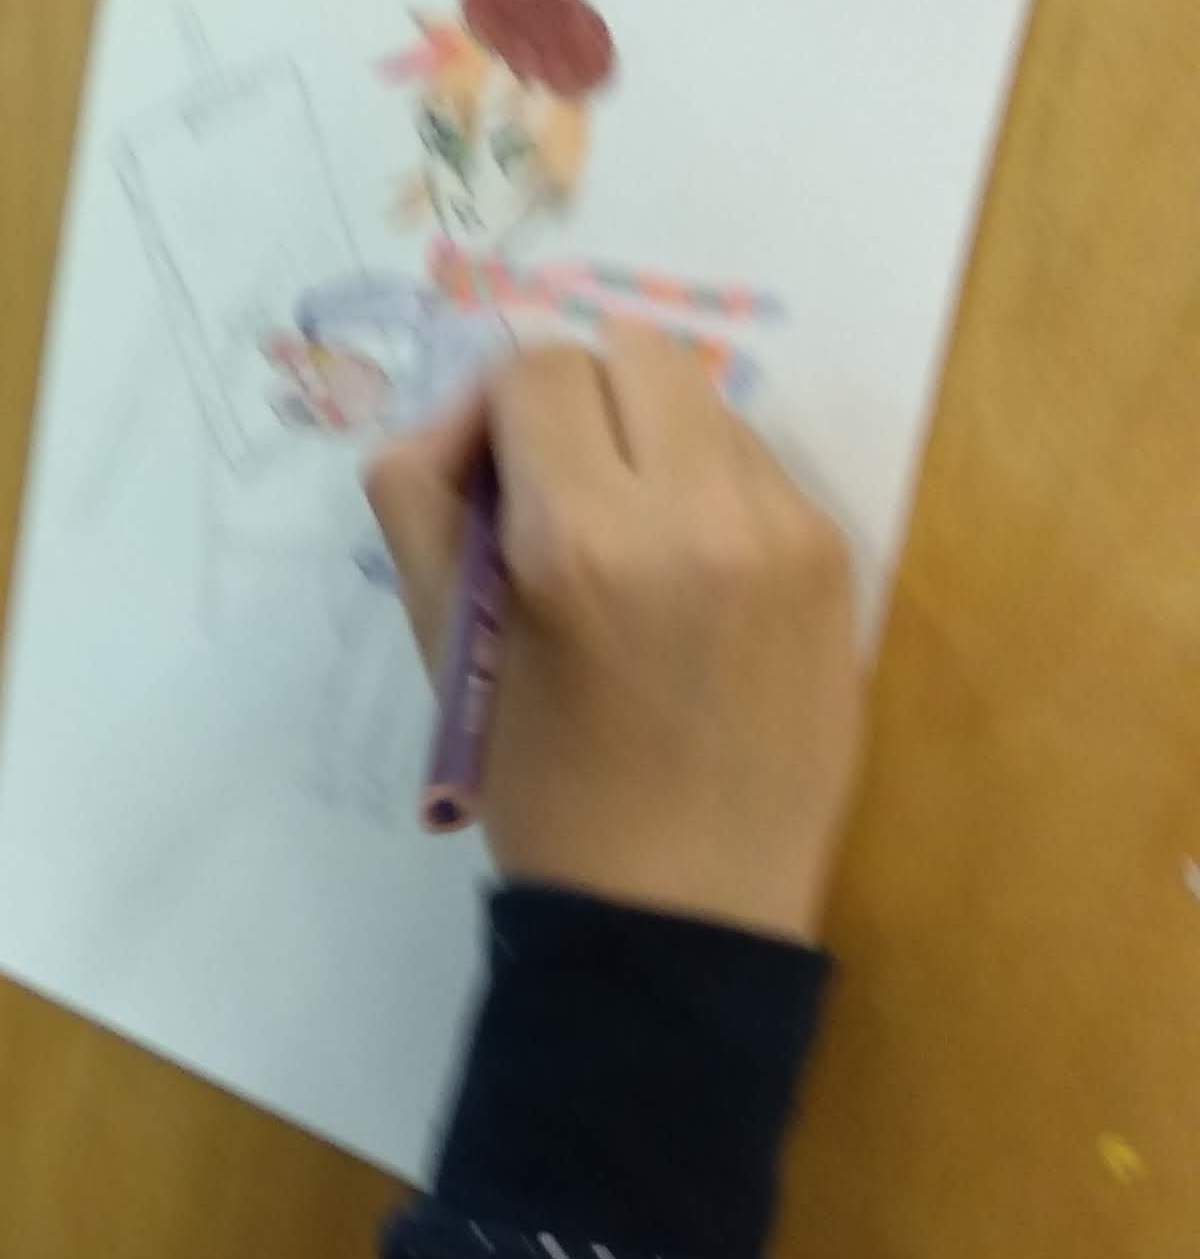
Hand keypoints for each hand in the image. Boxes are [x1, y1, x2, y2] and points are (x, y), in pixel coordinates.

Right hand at [367, 331, 862, 943]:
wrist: (682, 907)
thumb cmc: (545, 787)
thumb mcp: (445, 645)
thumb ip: (423, 500)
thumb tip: (458, 419)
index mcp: (583, 538)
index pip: (538, 370)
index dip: (493, 411)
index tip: (485, 483)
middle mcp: (700, 512)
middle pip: (636, 351)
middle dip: (581, 399)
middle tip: (554, 487)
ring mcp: (786, 533)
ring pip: (707, 403)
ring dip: (653, 441)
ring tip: (628, 545)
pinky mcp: (836, 563)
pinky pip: (761, 471)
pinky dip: (712, 496)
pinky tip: (690, 587)